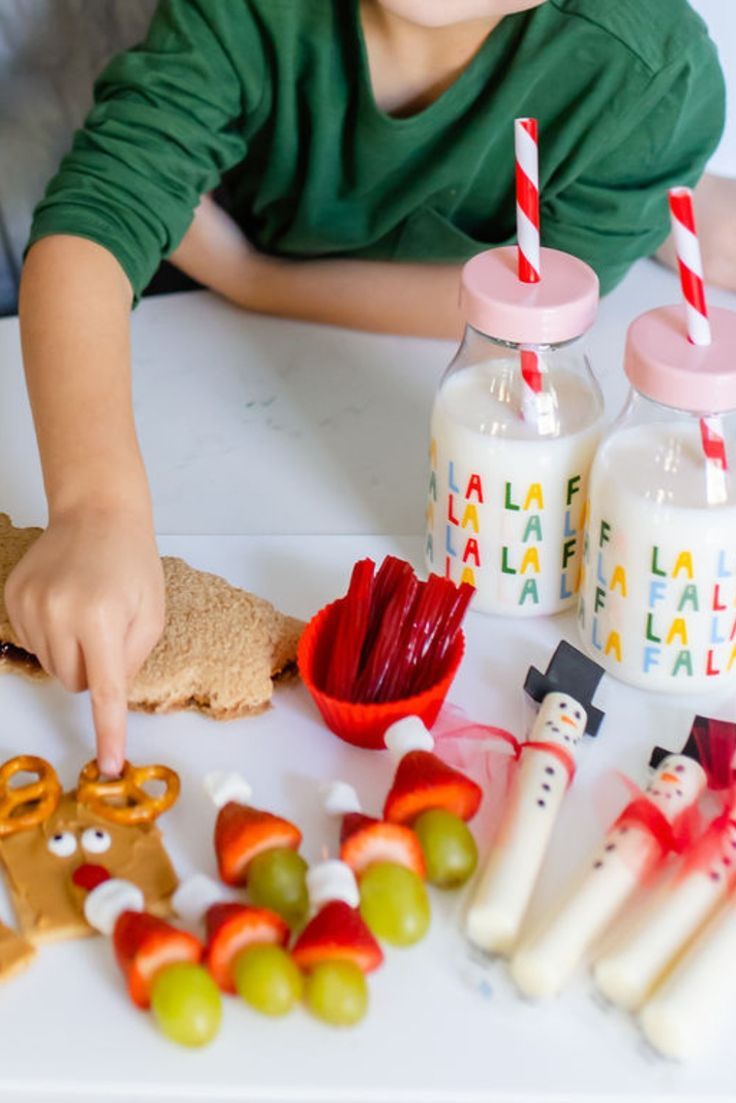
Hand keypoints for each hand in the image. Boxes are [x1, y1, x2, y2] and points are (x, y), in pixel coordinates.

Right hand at [4, 508, 164, 773]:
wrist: (96, 512)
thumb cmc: (133, 563)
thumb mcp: (152, 614)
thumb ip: (133, 661)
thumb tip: (109, 697)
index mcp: (101, 620)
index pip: (104, 692)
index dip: (108, 732)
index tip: (110, 765)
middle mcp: (59, 614)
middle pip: (72, 683)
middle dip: (92, 673)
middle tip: (108, 636)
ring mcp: (29, 606)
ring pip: (50, 666)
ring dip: (71, 654)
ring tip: (88, 614)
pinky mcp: (12, 598)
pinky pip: (32, 643)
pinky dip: (51, 636)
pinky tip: (65, 605)